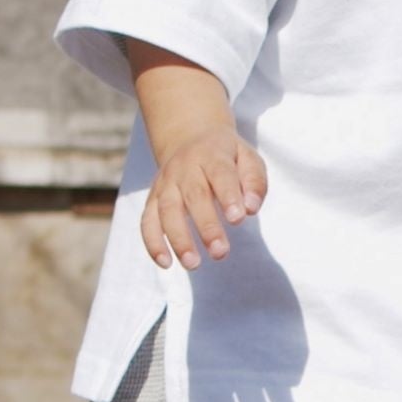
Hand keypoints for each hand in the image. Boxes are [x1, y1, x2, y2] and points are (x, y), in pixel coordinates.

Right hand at [143, 128, 267, 268]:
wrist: (189, 137)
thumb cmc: (227, 156)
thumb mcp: (248, 159)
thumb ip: (254, 182)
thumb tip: (251, 209)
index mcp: (212, 155)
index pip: (220, 175)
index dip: (228, 196)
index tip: (237, 219)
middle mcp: (184, 169)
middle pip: (194, 196)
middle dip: (206, 226)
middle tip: (220, 252)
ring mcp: (166, 184)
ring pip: (167, 211)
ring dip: (178, 239)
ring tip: (193, 264)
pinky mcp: (153, 199)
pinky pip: (147, 221)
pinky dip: (153, 242)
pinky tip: (166, 263)